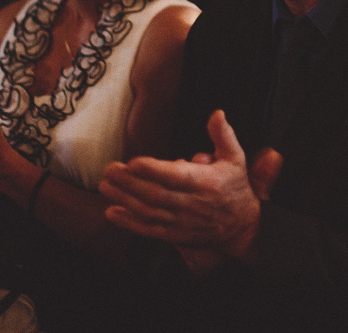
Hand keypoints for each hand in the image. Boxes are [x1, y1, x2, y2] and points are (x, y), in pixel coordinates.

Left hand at [100, 110, 272, 265]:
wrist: (241, 227)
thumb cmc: (235, 188)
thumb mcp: (235, 158)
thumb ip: (223, 135)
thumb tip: (217, 114)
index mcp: (207, 183)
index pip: (177, 177)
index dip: (155, 170)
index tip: (134, 161)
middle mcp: (192, 204)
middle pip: (157, 194)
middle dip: (131, 183)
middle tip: (111, 169)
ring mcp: (182, 222)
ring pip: (149, 212)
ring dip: (124, 199)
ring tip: (105, 185)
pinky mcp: (174, 235)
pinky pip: (148, 230)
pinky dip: (129, 223)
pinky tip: (112, 211)